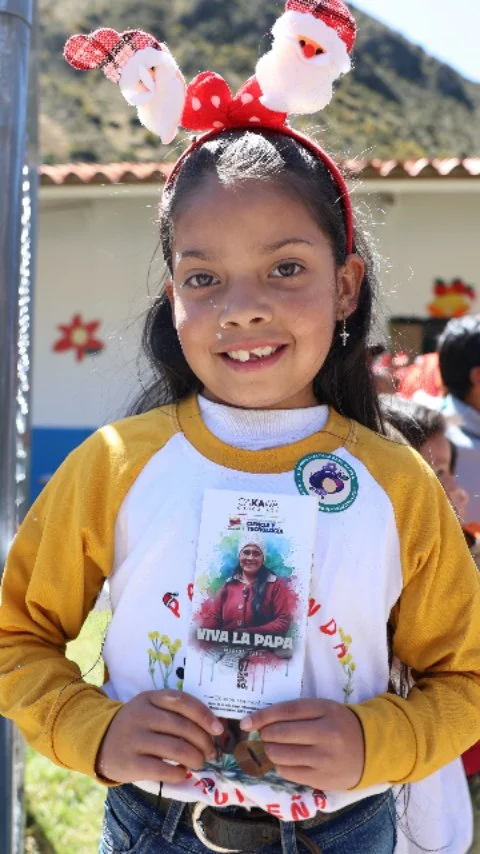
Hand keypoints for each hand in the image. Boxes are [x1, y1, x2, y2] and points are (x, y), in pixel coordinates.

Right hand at [96, 690, 223, 783]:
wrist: (99, 741)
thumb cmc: (136, 725)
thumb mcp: (150, 708)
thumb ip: (175, 712)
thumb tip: (212, 727)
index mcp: (150, 698)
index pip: (182, 702)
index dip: (204, 715)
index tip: (218, 729)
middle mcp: (141, 716)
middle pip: (182, 727)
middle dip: (203, 742)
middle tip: (210, 752)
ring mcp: (134, 739)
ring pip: (175, 749)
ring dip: (195, 758)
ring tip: (199, 762)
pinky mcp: (130, 763)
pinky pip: (162, 769)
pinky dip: (179, 773)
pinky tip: (183, 773)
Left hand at [240, 699, 364, 789]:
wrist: (370, 748)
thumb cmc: (339, 724)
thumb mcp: (323, 709)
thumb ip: (295, 713)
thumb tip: (260, 722)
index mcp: (325, 710)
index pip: (286, 711)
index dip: (262, 716)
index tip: (246, 722)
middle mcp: (325, 734)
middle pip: (280, 734)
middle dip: (265, 735)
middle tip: (264, 735)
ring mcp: (324, 759)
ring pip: (281, 756)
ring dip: (270, 751)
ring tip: (273, 748)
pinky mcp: (322, 779)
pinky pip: (288, 773)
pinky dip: (280, 766)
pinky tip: (285, 761)